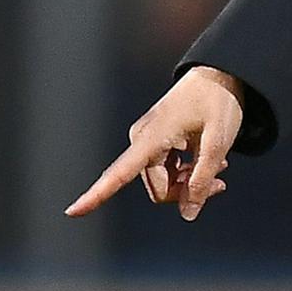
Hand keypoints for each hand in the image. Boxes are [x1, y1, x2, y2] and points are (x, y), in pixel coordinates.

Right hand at [69, 66, 248, 223]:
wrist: (218, 75)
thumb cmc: (219, 104)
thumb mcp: (218, 143)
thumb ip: (203, 178)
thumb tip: (187, 215)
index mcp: (151, 137)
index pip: (119, 172)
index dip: (96, 194)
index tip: (72, 212)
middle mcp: (141, 140)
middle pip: (158, 189)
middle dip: (187, 192)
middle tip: (220, 182)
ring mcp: (146, 142)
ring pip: (163, 183)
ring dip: (190, 182)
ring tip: (219, 168)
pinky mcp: (153, 143)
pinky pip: (165, 172)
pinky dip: (188, 173)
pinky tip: (208, 162)